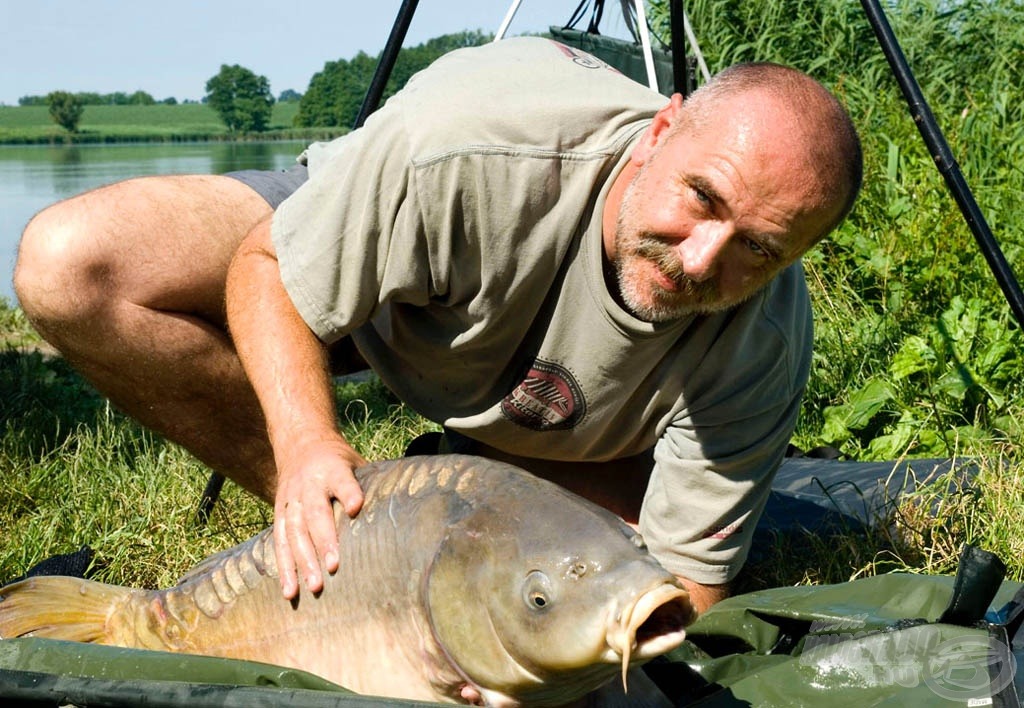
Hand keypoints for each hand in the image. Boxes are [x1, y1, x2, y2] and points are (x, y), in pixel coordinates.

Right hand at [272, 436, 366, 599]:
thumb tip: (407, 510)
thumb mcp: (356, 462)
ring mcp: (290, 500)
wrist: (300, 444)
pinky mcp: (279, 514)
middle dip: (324, 541)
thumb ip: (371, 485)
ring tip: (314, 588)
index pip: (341, 481)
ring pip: (293, 533)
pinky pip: (279, 543)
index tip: (356, 507)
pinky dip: (283, 568)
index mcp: (331, 469)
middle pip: (315, 514)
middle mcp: (307, 485)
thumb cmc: (338, 461)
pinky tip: (290, 592)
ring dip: (302, 562)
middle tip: (334, 568)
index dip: (349, 493)